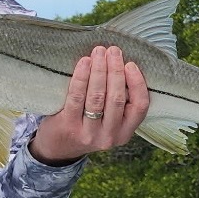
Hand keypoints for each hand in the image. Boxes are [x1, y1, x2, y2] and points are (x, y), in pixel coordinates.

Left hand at [29, 45, 149, 164]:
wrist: (58, 147)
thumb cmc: (88, 125)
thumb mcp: (110, 122)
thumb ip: (119, 102)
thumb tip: (123, 65)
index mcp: (125, 133)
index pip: (140, 107)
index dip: (137, 83)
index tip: (130, 64)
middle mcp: (109, 136)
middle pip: (117, 98)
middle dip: (115, 70)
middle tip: (113, 50)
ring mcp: (89, 133)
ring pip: (97, 97)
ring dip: (99, 70)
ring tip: (99, 52)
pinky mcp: (69, 126)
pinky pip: (77, 97)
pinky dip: (82, 77)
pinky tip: (84, 62)